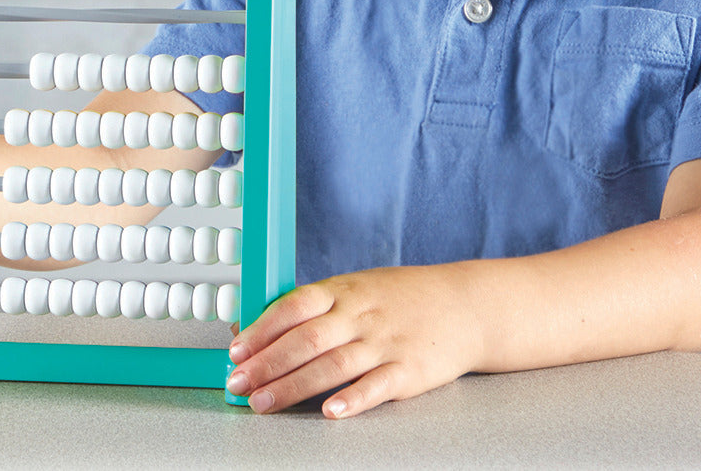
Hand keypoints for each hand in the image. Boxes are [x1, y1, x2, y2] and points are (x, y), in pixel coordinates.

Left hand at [225, 265, 479, 418]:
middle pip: (306, 339)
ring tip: (264, 403)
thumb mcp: (356, 288)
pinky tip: (330, 412)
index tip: (235, 351)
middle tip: (238, 384)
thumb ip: (312, 307)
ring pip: (332, 365)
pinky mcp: (409, 371)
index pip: (293, 306)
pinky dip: (352, 399)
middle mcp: (360, 314)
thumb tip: (258, 325)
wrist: (465, 305)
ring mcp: (385, 342)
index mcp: (343, 290)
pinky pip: (376, 386)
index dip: (261, 330)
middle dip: (266, 364)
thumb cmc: (400, 298)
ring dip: (293, 386)